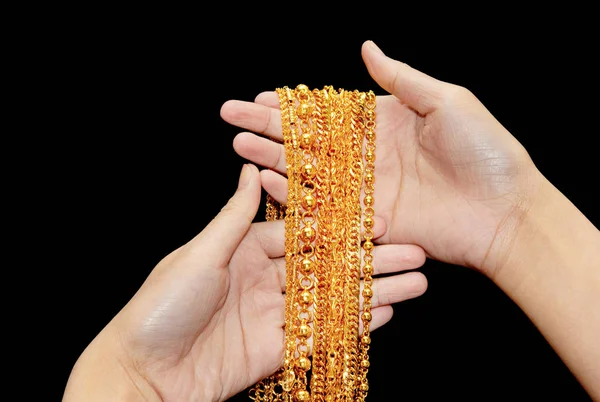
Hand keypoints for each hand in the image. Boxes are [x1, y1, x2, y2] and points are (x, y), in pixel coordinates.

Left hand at [63, 164, 427, 401]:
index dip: (343, 229)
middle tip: (415, 253)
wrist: (145, 372)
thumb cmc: (163, 306)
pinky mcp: (278, 348)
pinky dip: (356, 323)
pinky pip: (323, 332)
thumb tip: (247, 170)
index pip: (307, 234)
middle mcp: (266, 278)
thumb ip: (234, 217)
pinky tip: (388, 312)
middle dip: (372, 261)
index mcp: (247, 249)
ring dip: (375, 291)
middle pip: (329, 266)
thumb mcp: (200, 253)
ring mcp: (274, 314)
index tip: (381, 222)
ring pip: (334, 298)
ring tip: (417, 283)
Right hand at [219, 41, 543, 278]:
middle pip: (308, 140)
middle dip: (268, 129)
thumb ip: (400, 79)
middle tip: (232, 120)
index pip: (327, 112)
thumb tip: (365, 47)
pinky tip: (266, 180)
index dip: (293, 105)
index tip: (260, 97)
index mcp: (384, 123)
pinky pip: (323, 206)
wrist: (505, 210)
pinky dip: (294, 194)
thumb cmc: (485, 151)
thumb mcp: (446, 100)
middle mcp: (368, 156)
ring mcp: (366, 189)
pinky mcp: (367, 219)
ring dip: (272, 159)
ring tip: (239, 147)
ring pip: (308, 172)